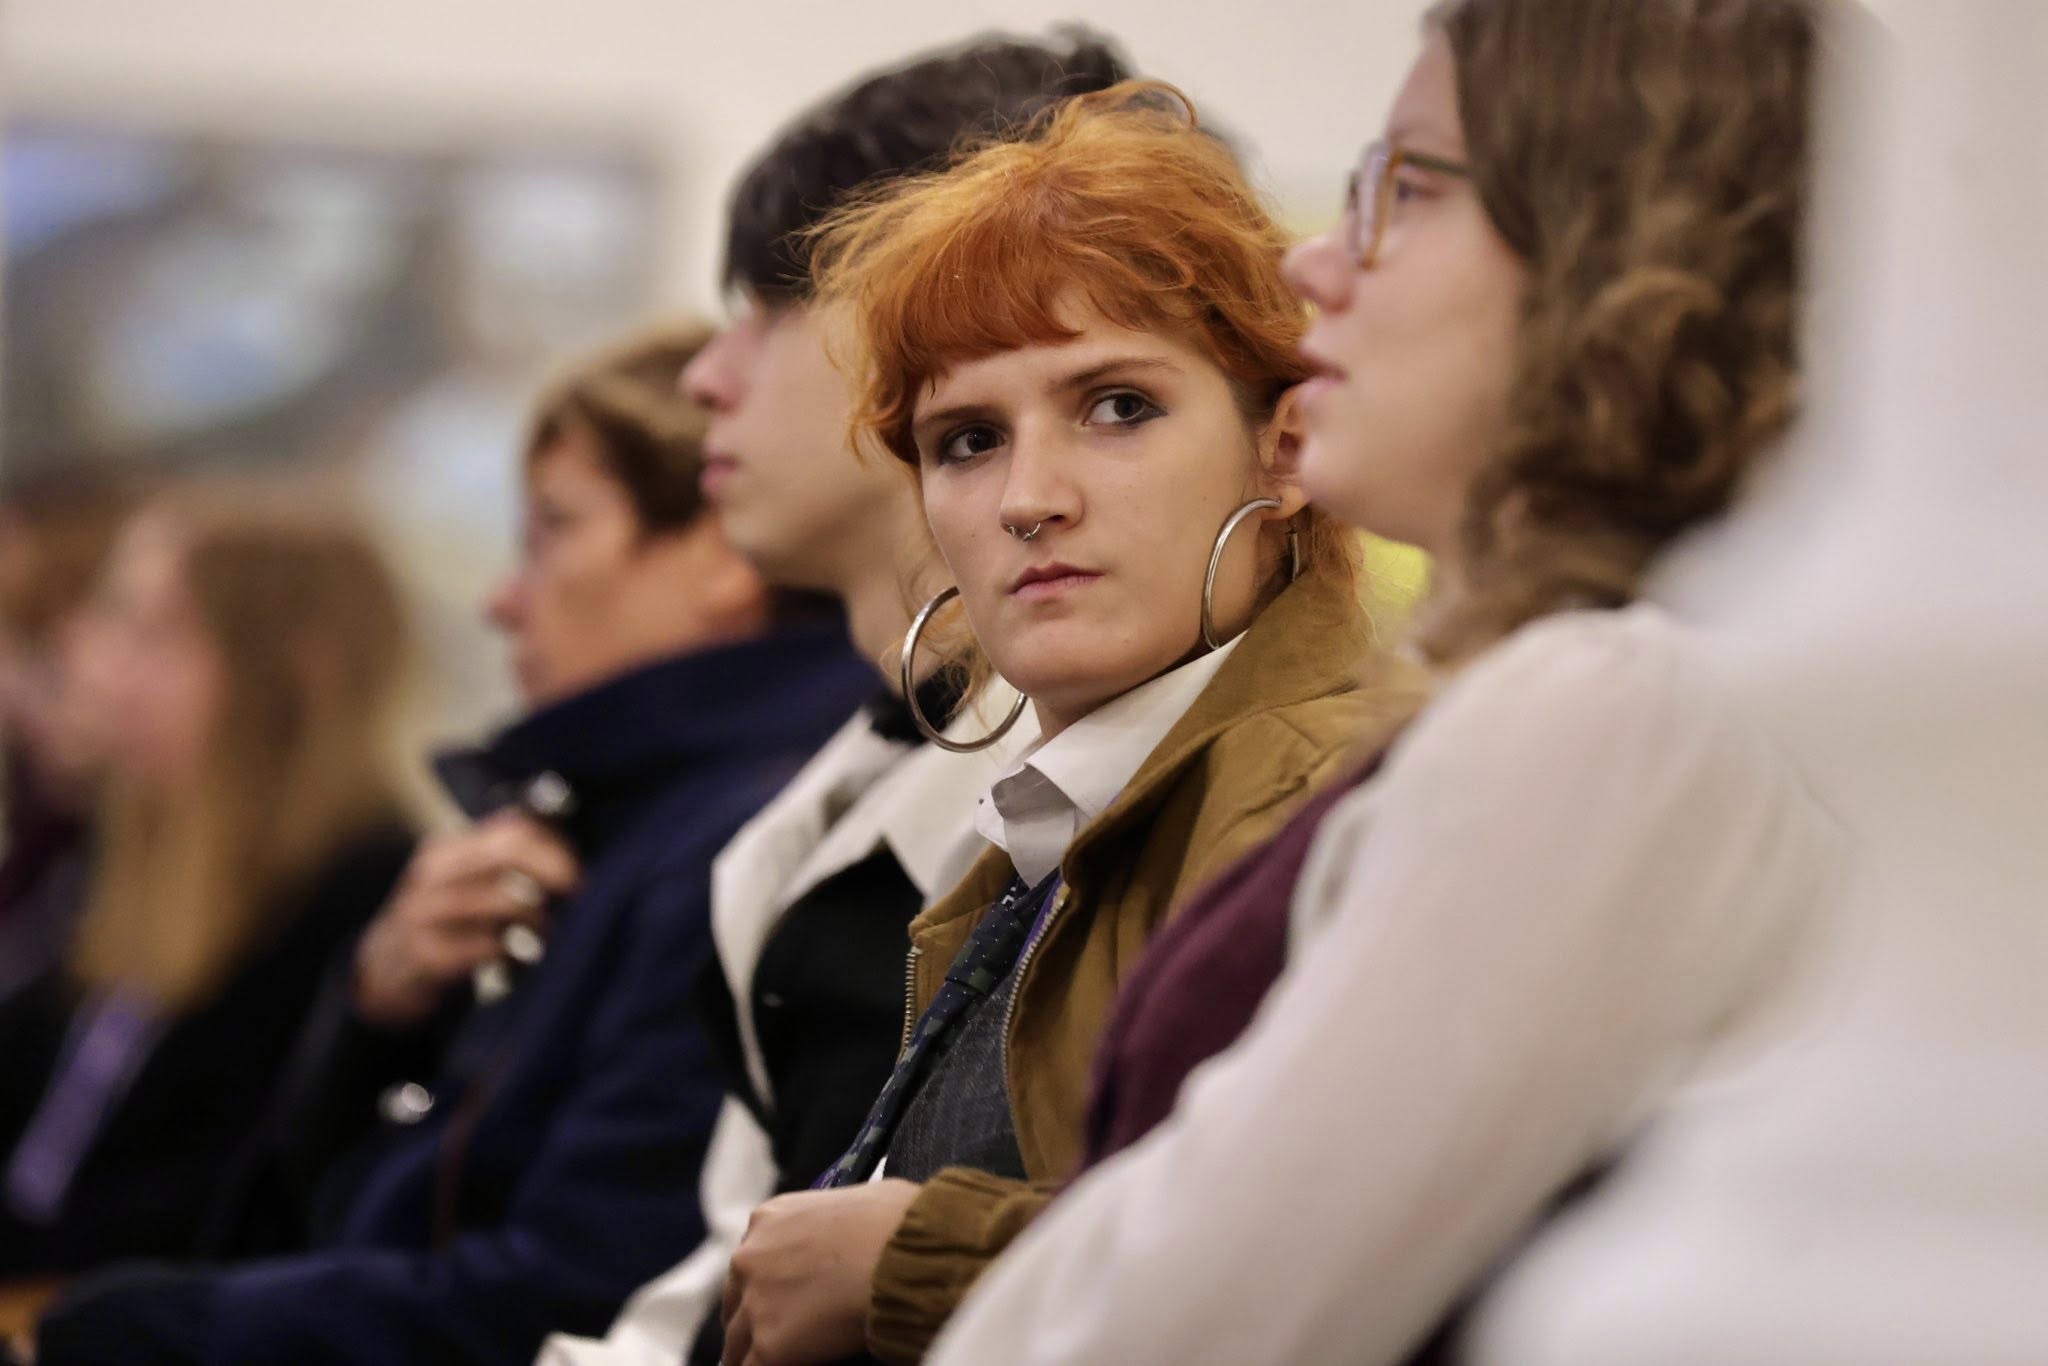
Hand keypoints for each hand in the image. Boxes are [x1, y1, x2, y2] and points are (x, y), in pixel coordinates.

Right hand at [353, 810, 578, 1026]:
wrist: (383, 971)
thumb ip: (506, 862)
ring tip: (544, 933)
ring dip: (538, 918)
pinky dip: (515, 953)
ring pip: (504, 900)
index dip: (554, 845)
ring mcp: (426, 912)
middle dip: (554, 869)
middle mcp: (434, 873)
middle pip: (509, 851)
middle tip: (576, 893)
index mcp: (448, 849)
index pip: (512, 827)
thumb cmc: (443, 922)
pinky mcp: (428, 954)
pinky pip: (489, 946)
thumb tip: (568, 853)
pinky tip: (517, 959)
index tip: (577, 869)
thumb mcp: (462, 882)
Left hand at [722, 1180, 921, 1365]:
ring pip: (735, 1344)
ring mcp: (756, 1304)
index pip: (752, 1260)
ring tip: (757, 1363)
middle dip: (746, 1321)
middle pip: (734, 1302)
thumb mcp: (854, 1200)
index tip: (773, 1299)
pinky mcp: (770, 1346)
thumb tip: (858, 1232)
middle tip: (759, 1340)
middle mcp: (752, 1258)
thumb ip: (836, 1221)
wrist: (905, 1255)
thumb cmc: (898, 1223)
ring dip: (747, 1355)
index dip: (763, 1284)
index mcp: (770, 1219)